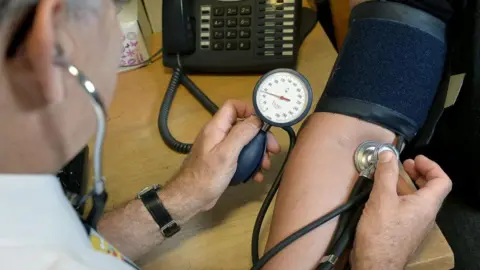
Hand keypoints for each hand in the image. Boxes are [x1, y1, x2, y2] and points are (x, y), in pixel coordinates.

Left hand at [162, 100, 280, 220]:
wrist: (190, 198)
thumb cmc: (207, 176)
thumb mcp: (227, 153)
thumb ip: (242, 134)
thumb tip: (257, 119)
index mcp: (216, 128)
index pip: (233, 106)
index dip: (250, 110)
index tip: (265, 122)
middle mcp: (218, 135)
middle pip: (243, 126)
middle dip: (260, 137)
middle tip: (273, 149)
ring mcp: (220, 149)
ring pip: (244, 143)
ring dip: (258, 153)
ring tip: (266, 165)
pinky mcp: (223, 163)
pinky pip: (240, 157)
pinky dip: (250, 164)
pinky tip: (256, 175)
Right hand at [351, 152, 451, 269]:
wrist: (376, 265)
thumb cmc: (381, 233)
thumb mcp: (381, 198)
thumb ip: (386, 174)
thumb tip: (388, 154)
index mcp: (426, 205)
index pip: (442, 181)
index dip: (431, 166)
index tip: (414, 159)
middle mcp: (426, 215)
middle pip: (431, 190)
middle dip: (418, 174)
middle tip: (403, 165)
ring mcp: (416, 226)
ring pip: (418, 200)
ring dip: (406, 185)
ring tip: (389, 179)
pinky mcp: (405, 233)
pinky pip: (408, 210)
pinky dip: (399, 198)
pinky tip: (382, 198)